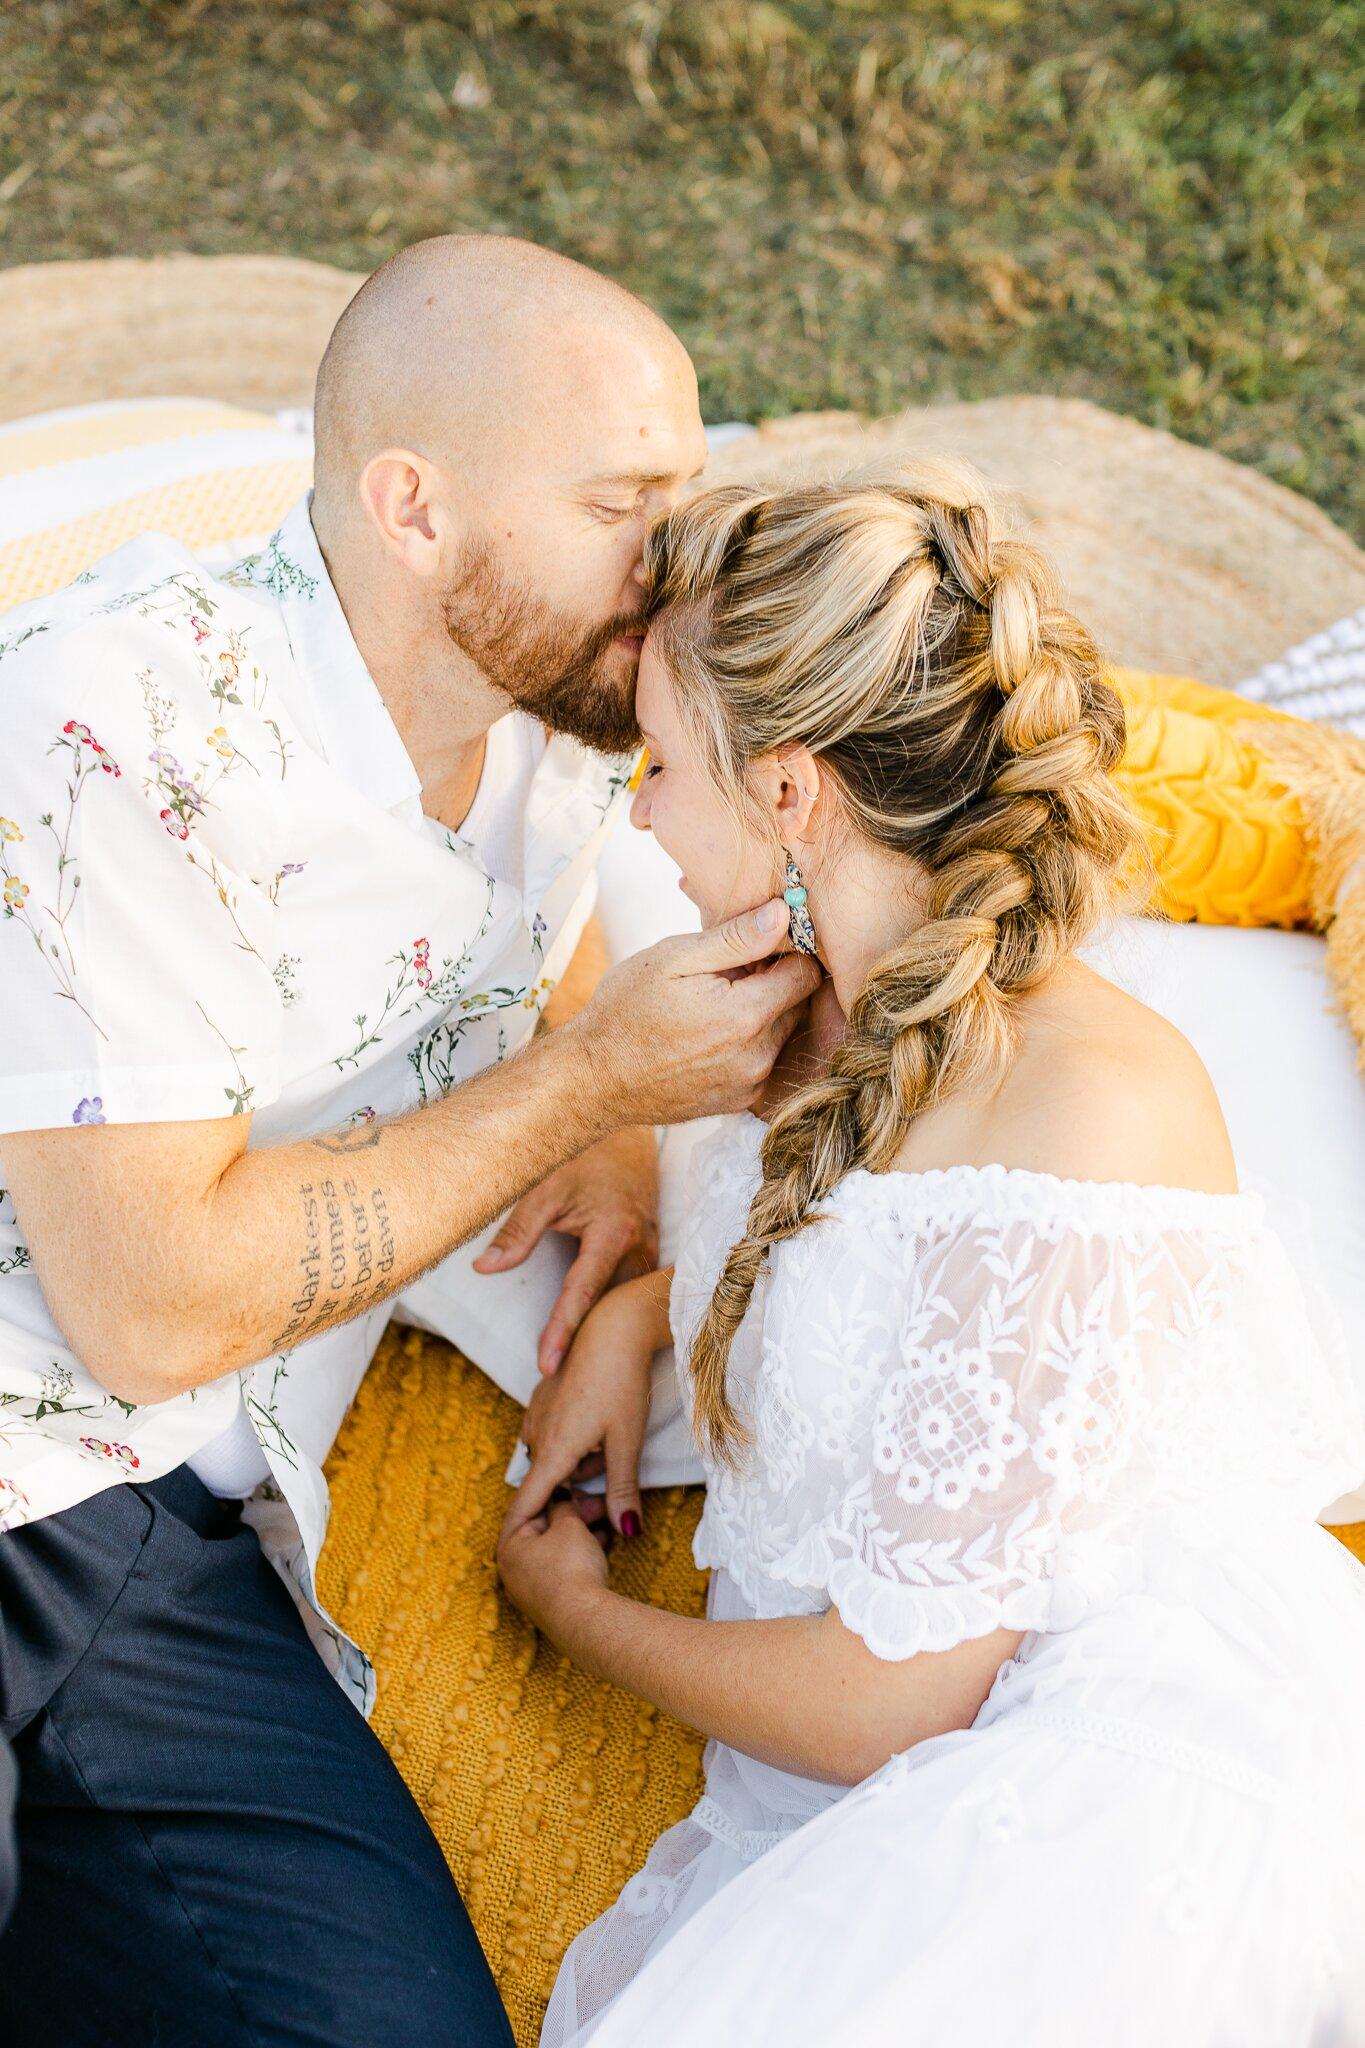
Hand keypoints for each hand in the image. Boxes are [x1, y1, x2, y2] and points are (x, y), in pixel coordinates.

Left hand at [472, 1126, 659, 1374]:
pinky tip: (595, 1337)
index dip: (563, 1330)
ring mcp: (649, 1252)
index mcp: (613, 1232)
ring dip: (600, 1332)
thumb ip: (518, 1230)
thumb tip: (485, 1268)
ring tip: (572, 1370)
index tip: (548, 1364)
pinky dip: (611, 1313)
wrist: (626, 1134)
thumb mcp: (546, 1187)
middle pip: (608, 1308)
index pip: (583, 1292)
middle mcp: (638, 1248)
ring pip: (622, 1303)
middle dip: (586, 1345)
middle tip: (556, 1383)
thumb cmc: (584, 1156)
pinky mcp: (649, 1254)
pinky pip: (629, 1292)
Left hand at [497, 1496, 610, 1641]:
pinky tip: (601, 1542)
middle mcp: (514, 1572)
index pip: (524, 1508)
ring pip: (555, 1550)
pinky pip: (563, 1568)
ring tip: (602, 1519)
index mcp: (509, 1548)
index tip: (566, 1479)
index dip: (548, 1490)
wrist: (586, 1621)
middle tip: (591, 1500)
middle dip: (569, 1513)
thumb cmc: (570, 1570)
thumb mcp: (569, 1525)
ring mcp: (532, 1590)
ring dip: (577, 1532)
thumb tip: (560, 1497)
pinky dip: (579, 1553)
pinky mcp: (551, 1602)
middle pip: (541, 1530)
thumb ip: (563, 1505)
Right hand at [504, 1275, 659, 1536]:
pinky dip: (575, 1434)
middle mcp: (536, 1432)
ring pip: (556, 1455)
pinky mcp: (541, 1396)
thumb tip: (626, 1534)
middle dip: (581, 1480)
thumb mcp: (627, 1441)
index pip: (529, 1503)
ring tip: (608, 1429)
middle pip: (553, 1480)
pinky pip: (554, 1431)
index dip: (523, 1530)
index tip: (513, 1557)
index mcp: (553, 1449)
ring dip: (580, 1456)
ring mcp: (536, 1412)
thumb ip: (622, 1491)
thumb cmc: (622, 1383)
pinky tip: (597, 1411)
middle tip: (612, 1454)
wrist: (614, 1327)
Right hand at [567, 900, 821, 1129]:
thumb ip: (736, 938)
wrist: (593, 1078)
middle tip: (724, 976)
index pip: (806, 974)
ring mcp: (749, 1083)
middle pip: (796, 1004)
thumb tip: (784, 914)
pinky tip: (707, 1036)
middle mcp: (758, 1055)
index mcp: (747, 1015)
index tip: (754, 950)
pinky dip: (746, 1044)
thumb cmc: (626, 1011)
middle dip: (770, 984)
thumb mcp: (673, 958)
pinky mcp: (738, 1100)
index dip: (785, 953)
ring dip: (759, 1015)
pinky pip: (762, 1062)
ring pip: (781, 1033)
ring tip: (712, 1006)